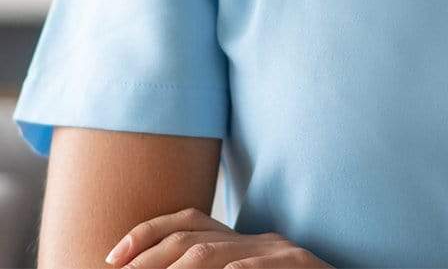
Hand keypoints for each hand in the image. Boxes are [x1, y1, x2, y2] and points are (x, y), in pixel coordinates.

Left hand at [105, 207, 333, 267]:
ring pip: (214, 253)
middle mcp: (258, 240)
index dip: (146, 234)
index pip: (188, 221)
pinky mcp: (299, 266)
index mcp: (243, 243)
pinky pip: (258, 268)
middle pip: (191, 235)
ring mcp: (280, 253)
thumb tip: (166, 268)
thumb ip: (217, 268)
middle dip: (147, 258)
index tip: (111, 259)